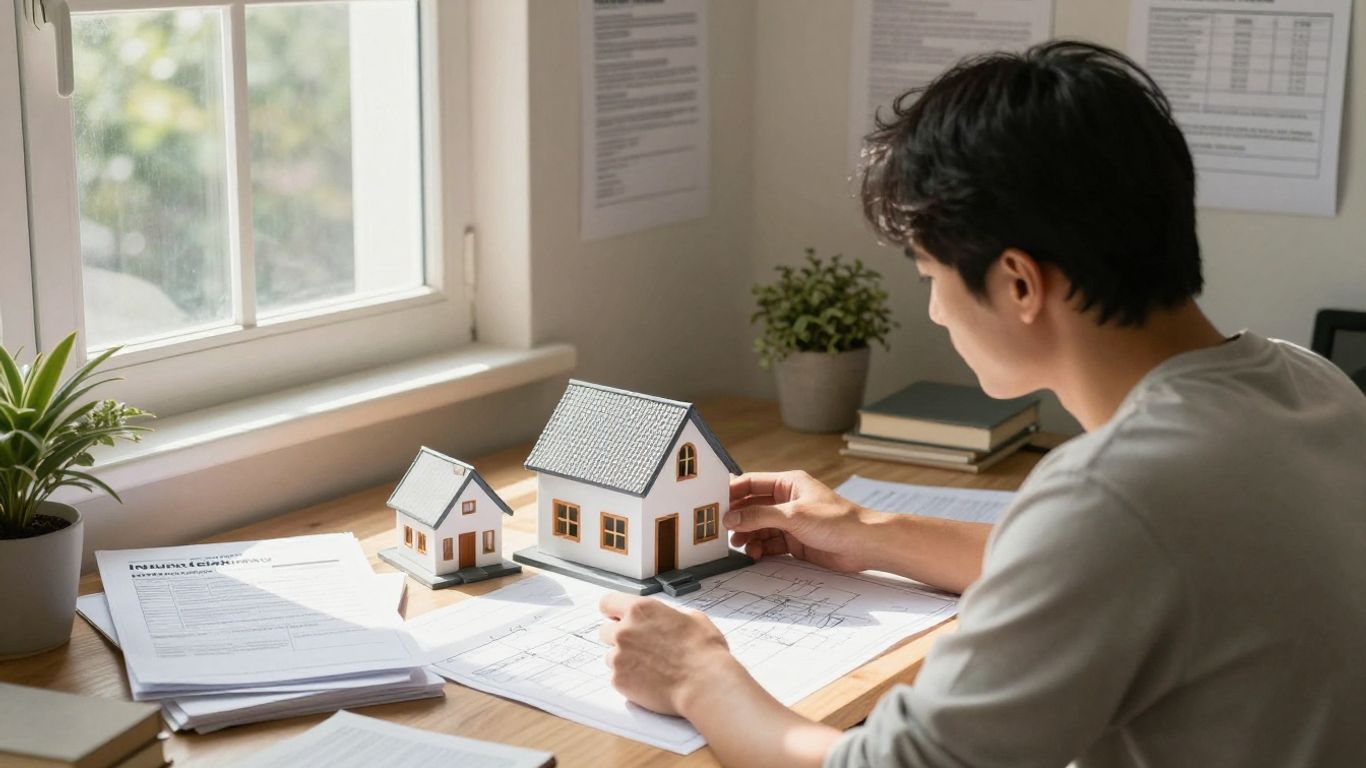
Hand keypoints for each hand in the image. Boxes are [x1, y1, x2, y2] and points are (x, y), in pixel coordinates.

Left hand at [599, 593, 734, 715]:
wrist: (705, 684)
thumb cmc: (703, 651)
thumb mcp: (692, 617)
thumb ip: (669, 614)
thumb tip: (666, 618)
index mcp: (640, 610)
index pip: (607, 603)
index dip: (613, 611)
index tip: (616, 617)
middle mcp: (624, 631)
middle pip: (605, 631)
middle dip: (619, 637)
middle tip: (640, 647)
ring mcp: (619, 657)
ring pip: (611, 656)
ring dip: (624, 660)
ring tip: (650, 667)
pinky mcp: (619, 680)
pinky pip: (617, 677)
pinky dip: (630, 679)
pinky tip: (650, 681)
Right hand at [727, 471, 881, 572]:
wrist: (864, 545)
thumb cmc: (837, 521)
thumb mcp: (794, 515)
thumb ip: (760, 516)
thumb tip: (731, 519)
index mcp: (788, 483)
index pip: (751, 483)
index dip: (731, 492)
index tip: (713, 504)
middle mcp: (787, 500)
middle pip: (752, 507)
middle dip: (737, 518)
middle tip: (719, 530)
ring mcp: (790, 522)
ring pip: (759, 527)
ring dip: (747, 536)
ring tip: (739, 545)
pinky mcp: (795, 541)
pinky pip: (769, 543)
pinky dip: (760, 548)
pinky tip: (754, 554)